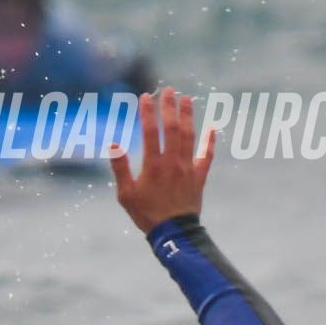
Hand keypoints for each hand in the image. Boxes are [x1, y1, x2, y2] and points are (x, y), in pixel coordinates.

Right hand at [108, 86, 214, 229]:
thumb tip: (113, 144)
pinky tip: (212, 129)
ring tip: (186, 99)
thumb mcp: (126, 194)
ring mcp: (188, 169)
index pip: (150, 132)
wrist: (174, 235)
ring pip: (189, 137)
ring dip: (188, 116)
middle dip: (170, 107)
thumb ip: (120, 168)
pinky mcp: (199, 177)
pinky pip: (206, 156)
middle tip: (168, 90)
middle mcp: (172, 163)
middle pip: (172, 128)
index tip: (145, 97)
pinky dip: (209, 142)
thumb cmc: (147, 215)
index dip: (147, 112)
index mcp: (153, 165)